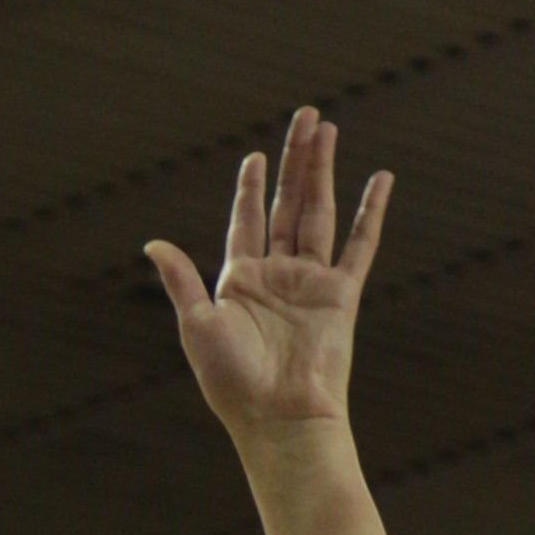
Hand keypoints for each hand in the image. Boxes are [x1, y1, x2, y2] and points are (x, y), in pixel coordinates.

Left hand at [145, 107, 387, 443]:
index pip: (248, 221)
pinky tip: (381, 179)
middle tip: (306, 117)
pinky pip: (360, 243)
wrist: (279, 417)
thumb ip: (181, 280)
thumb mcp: (198, 325)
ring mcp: (311, 283)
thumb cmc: (233, 381)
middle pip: (287, 204)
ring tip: (328, 129)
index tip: (255, 156)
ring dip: (323, 171)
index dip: (251, 187)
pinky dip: (371, 211)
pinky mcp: (342, 294)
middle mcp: (277, 276)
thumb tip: (153, 244)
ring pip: (319, 212)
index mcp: (240, 281)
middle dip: (295, 160)